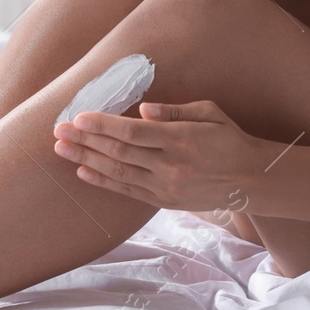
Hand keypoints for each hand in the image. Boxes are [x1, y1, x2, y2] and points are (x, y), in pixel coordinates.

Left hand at [52, 100, 262, 213]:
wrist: (251, 180)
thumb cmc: (229, 138)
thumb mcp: (209, 113)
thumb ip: (175, 111)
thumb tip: (143, 109)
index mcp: (181, 139)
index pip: (133, 132)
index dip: (103, 125)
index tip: (79, 117)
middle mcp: (171, 166)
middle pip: (119, 152)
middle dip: (85, 141)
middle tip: (58, 131)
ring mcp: (166, 187)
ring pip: (118, 173)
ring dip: (86, 161)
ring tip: (61, 150)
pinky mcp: (164, 201)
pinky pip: (128, 191)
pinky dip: (103, 182)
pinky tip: (83, 172)